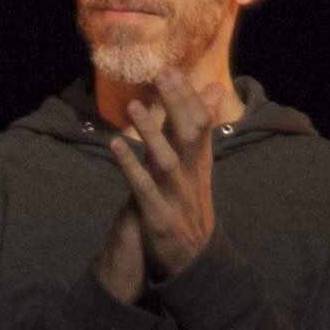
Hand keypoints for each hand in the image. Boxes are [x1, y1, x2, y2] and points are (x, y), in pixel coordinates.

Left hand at [101, 79, 222, 280]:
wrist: (191, 260)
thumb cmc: (188, 205)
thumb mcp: (197, 166)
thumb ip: (197, 128)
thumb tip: (214, 90)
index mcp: (200, 162)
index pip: (200, 123)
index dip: (187, 96)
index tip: (172, 69)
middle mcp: (191, 175)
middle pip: (189, 134)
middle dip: (177, 104)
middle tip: (162, 74)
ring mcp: (175, 196)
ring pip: (166, 160)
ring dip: (151, 132)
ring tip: (134, 105)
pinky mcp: (157, 215)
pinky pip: (142, 188)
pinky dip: (130, 166)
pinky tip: (115, 145)